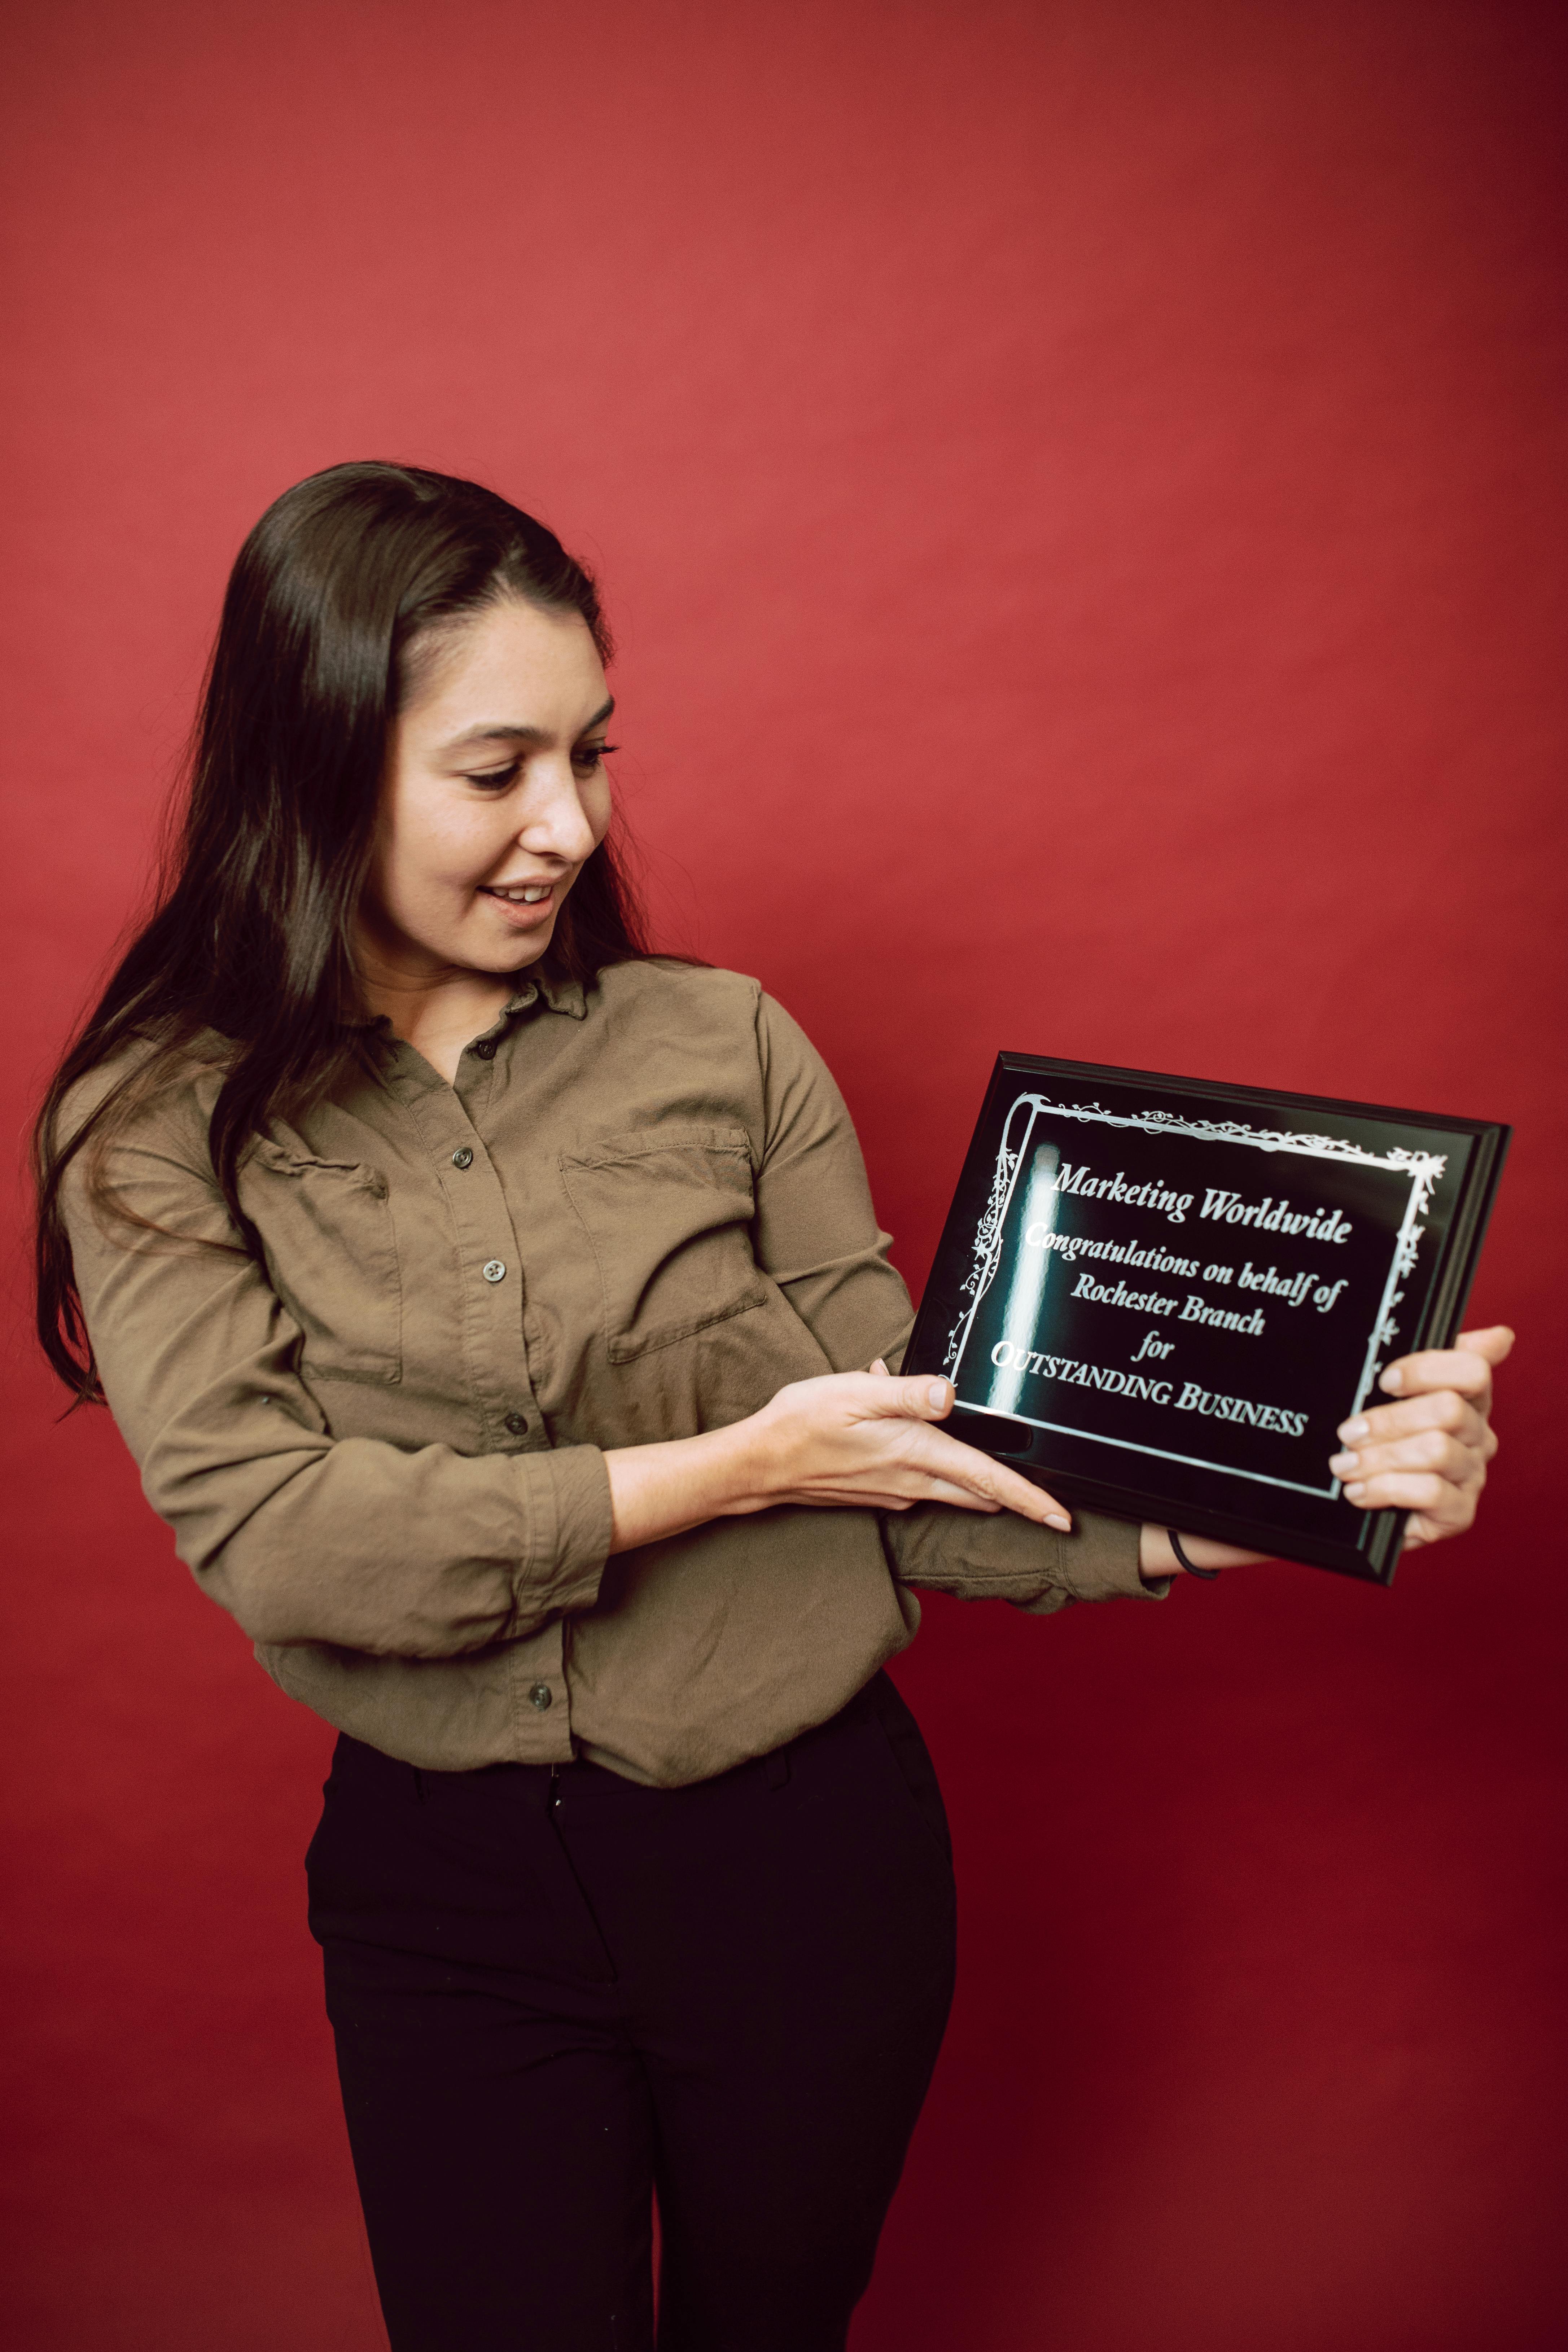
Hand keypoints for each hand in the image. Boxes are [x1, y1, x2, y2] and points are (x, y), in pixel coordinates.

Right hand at [747, 1361, 1072, 1525]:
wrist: (760, 1464)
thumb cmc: (803, 1423)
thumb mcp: (855, 1393)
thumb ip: (907, 1393)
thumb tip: (950, 1394)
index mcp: (916, 1454)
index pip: (988, 1480)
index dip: (1031, 1499)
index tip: (1065, 1518)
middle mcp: (911, 1481)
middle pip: (980, 1495)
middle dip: (1018, 1500)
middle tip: (1054, 1505)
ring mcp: (895, 1492)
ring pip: (954, 1493)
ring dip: (982, 1488)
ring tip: (1008, 1480)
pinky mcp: (878, 1494)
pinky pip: (922, 1485)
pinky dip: (936, 1470)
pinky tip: (919, 1439)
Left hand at [1328, 1324, 1512, 1547]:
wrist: (1376, 1504)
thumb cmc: (1387, 1443)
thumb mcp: (1397, 1398)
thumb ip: (1434, 1363)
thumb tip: (1499, 1336)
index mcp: (1468, 1399)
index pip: (1472, 1370)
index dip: (1426, 1371)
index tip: (1386, 1381)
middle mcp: (1478, 1434)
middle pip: (1448, 1410)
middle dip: (1389, 1421)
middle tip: (1349, 1432)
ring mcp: (1471, 1474)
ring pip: (1436, 1451)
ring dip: (1380, 1458)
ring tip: (1344, 1465)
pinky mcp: (1460, 1512)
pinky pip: (1431, 1492)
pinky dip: (1386, 1490)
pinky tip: (1360, 1492)